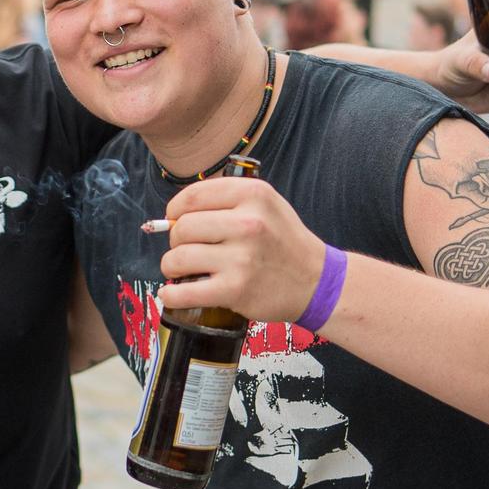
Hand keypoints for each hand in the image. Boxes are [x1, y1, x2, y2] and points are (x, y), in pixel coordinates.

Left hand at [157, 176, 326, 325]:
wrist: (316, 282)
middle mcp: (249, 223)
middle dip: (175, 240)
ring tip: (181, 270)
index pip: (193, 195)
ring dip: (171, 266)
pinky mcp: (236, 290)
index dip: (175, 209)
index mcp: (254, 194)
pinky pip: (184, 292)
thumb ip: (227, 200)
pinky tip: (172, 293)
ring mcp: (242, 258)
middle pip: (182, 227)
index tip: (174, 219)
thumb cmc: (283, 241)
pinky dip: (171, 294)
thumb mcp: (266, 204)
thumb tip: (175, 214)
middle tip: (185, 248)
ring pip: (178, 258)